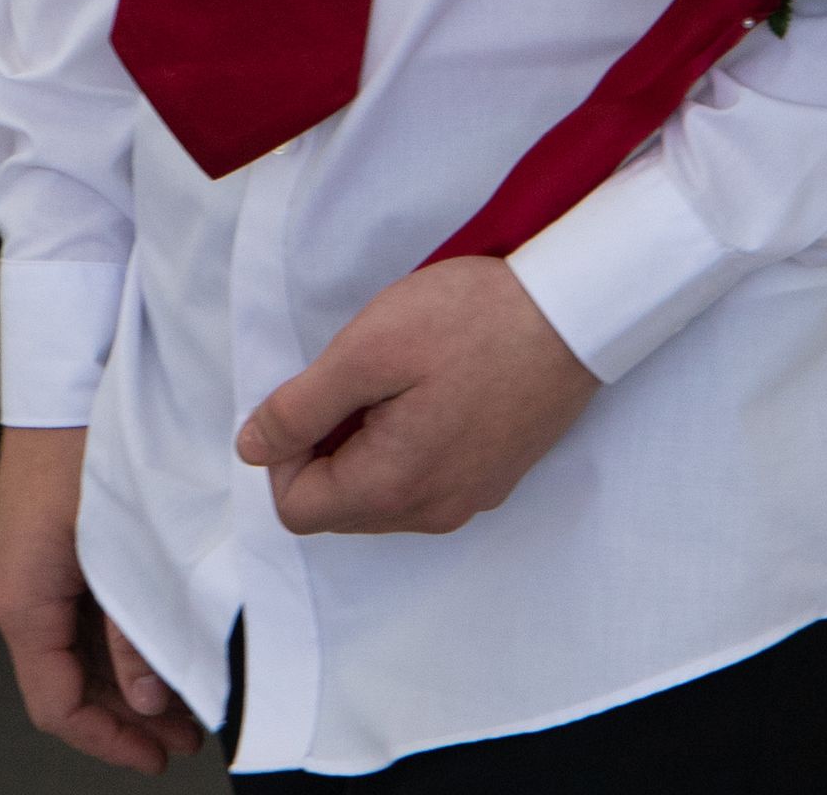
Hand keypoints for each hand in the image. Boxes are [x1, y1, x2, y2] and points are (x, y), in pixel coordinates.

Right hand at [0, 426, 199, 772]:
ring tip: (183, 696)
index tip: (156, 756)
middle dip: (126, 717)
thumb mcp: (122, 548)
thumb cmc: (87, 445)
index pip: (56, 706)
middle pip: (65, 686)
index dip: (108, 741)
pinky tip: (157, 647)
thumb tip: (150, 699)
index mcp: (21, 600)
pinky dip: (113, 645)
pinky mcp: (45, 555)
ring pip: (71, 657)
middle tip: (186, 730)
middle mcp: (13, 594)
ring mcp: (26, 575)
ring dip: (124, 683)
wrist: (68, 377)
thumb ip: (133, 630)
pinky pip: (73, 621)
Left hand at [236, 256, 598, 537]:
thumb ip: (300, 408)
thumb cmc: (469, 322)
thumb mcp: (367, 350)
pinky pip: (423, 483)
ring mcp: (469, 500)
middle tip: (354, 380)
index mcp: (394, 488)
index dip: (284, 452)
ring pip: (380, 498)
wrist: (575, 312)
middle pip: (338, 509)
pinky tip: (429, 391)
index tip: (313, 394)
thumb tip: (251, 449)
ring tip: (393, 382)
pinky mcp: (495, 479)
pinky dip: (405, 448)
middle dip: (324, 450)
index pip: (297, 510)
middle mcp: (432, 513)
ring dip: (364, 448)